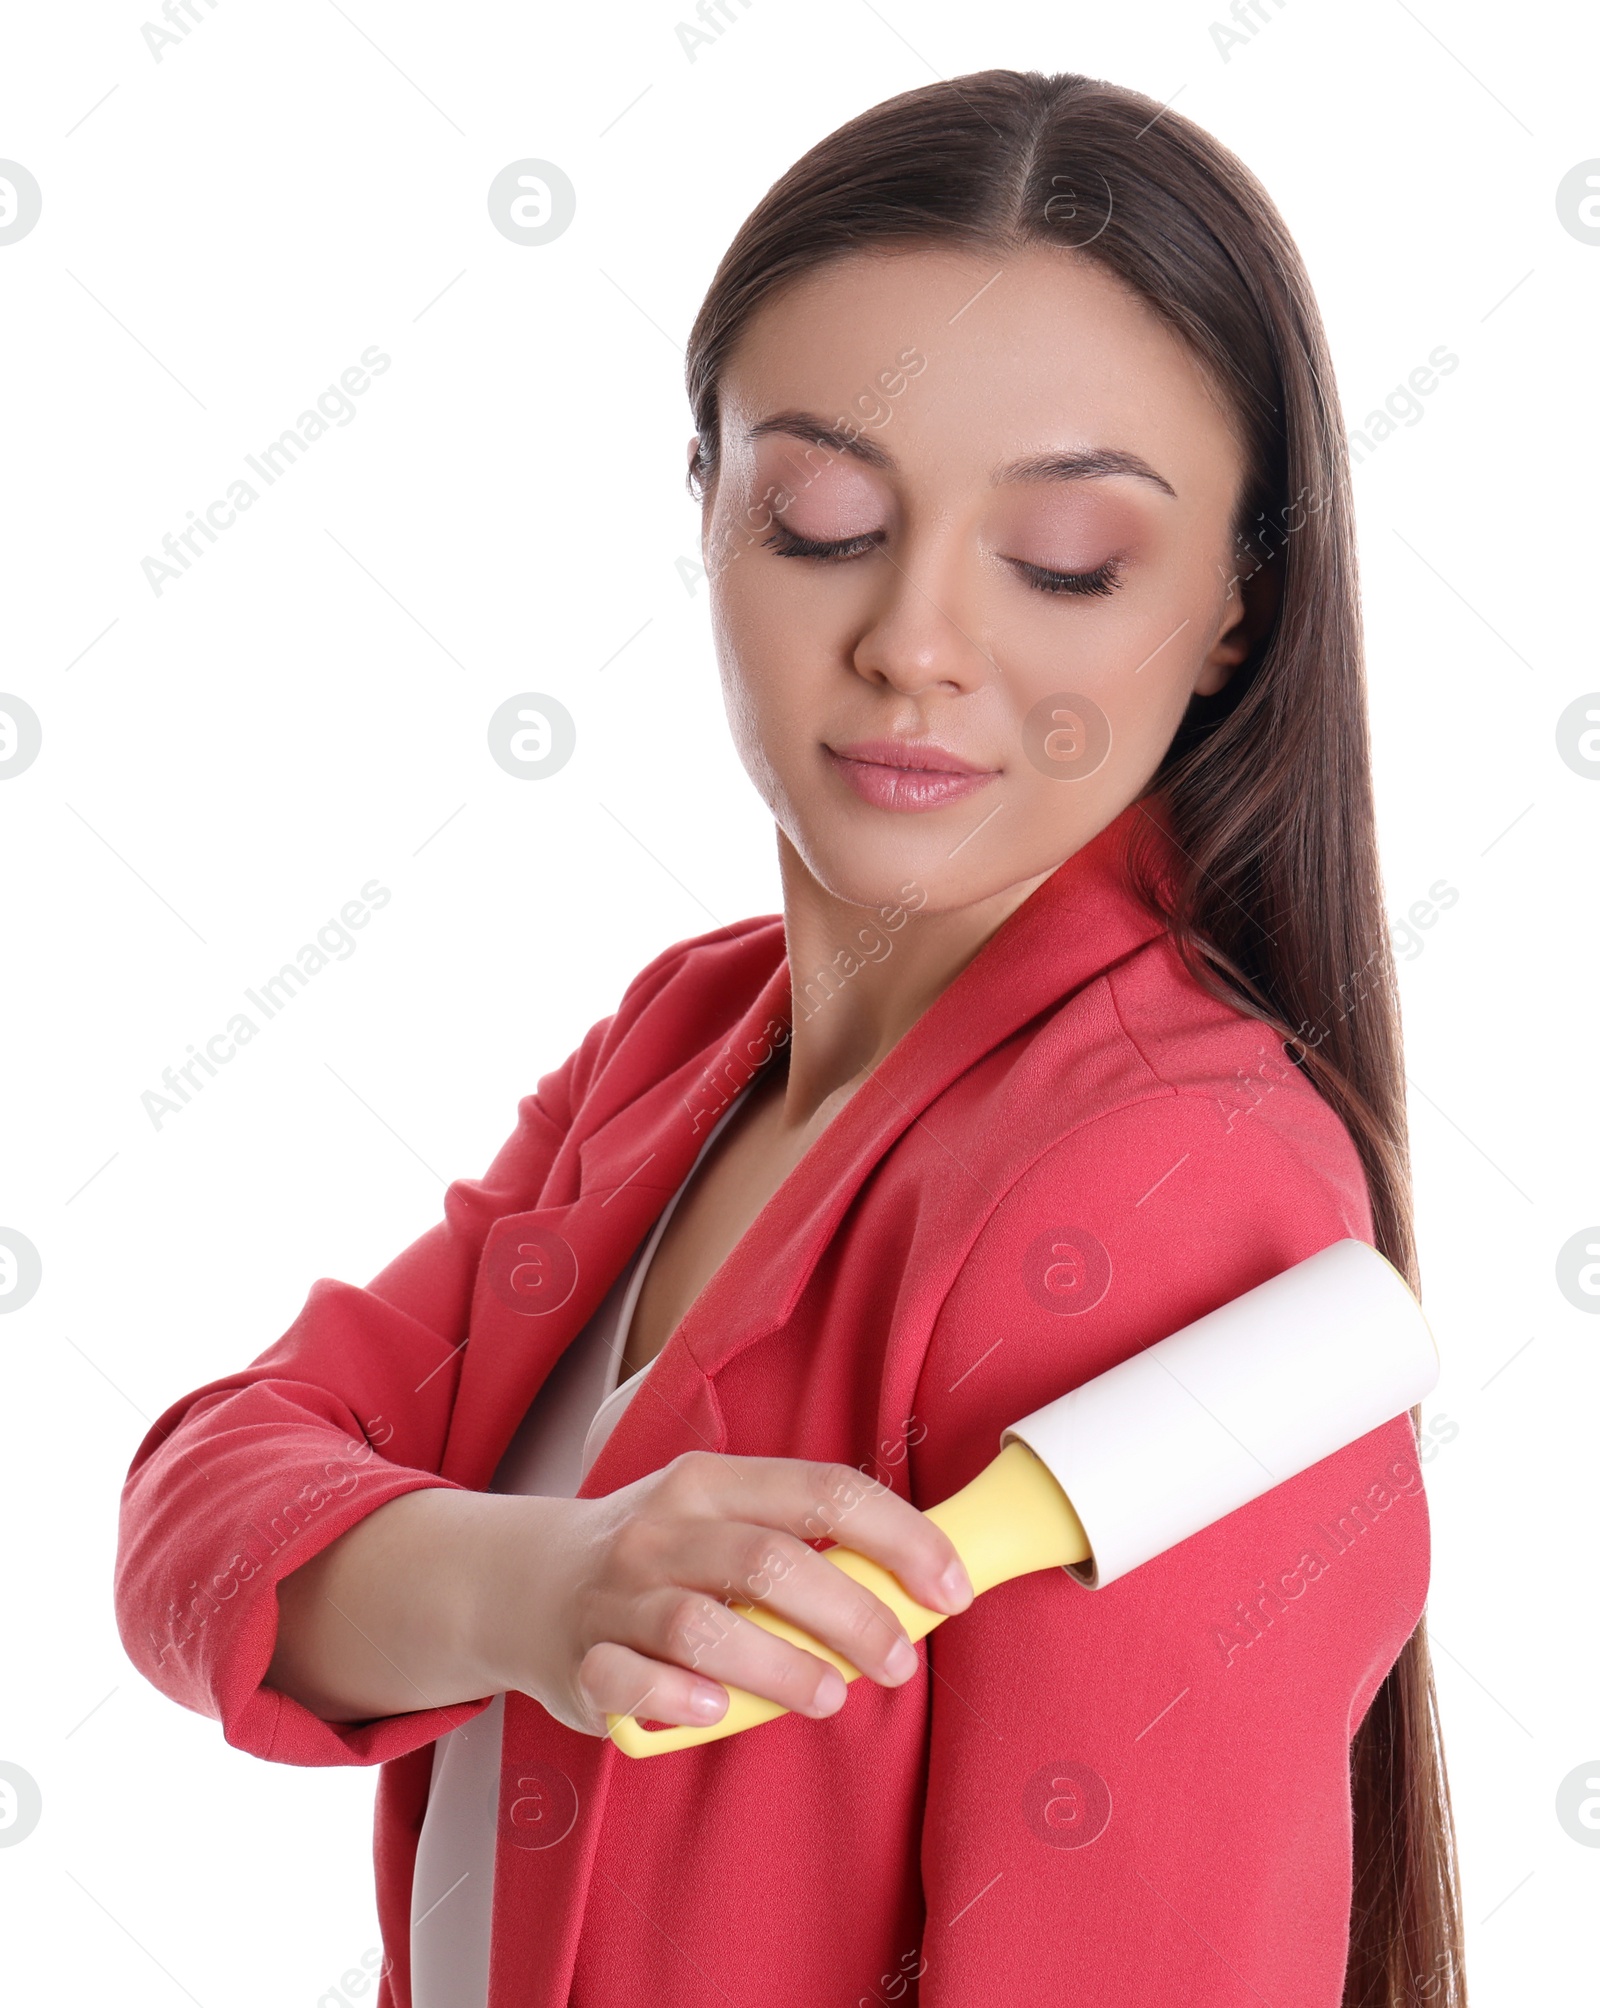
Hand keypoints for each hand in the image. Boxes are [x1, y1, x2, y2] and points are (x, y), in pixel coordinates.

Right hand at [475, 1451, 975, 1736]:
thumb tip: (914, 1584)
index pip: (823, 1491)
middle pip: (772, 1561)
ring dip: (782, 1667)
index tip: (950, 1588)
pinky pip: (629, 1682)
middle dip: (853, 1616)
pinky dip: (678, 1698)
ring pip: (705, 1626)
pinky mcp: (582, 1661)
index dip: (899, 1538)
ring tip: (827, 1697)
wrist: (525, 1580)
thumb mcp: (719, 1517)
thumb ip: (799, 1541)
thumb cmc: (659, 1554)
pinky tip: (715, 1709)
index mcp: (711, 1481)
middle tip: (897, 1661)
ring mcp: (616, 1593)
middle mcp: (662, 1527)